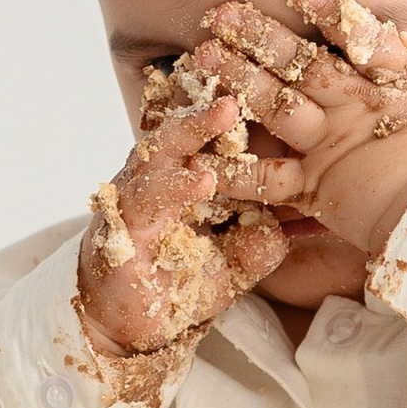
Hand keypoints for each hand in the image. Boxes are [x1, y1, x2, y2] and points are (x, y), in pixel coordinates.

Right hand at [75, 80, 288, 365]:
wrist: (120, 329)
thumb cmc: (174, 285)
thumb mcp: (231, 268)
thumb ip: (258, 248)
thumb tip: (287, 229)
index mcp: (185, 179)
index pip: (213, 136)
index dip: (238, 109)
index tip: (276, 83)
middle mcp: (158, 179)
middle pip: (185, 129)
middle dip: (214, 102)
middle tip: (247, 78)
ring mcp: (136, 198)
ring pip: (161, 152)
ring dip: (192, 131)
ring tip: (224, 115)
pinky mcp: (119, 227)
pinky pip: (145, 199)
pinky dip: (173, 187)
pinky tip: (200, 179)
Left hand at [190, 0, 406, 261]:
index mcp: (401, 94)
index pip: (366, 44)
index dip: (334, 14)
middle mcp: (358, 114)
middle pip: (301, 66)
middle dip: (260, 36)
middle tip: (220, 12)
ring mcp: (332, 149)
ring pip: (275, 106)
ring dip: (236, 78)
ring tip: (201, 54)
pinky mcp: (317, 191)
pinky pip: (268, 181)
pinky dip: (233, 170)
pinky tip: (197, 156)